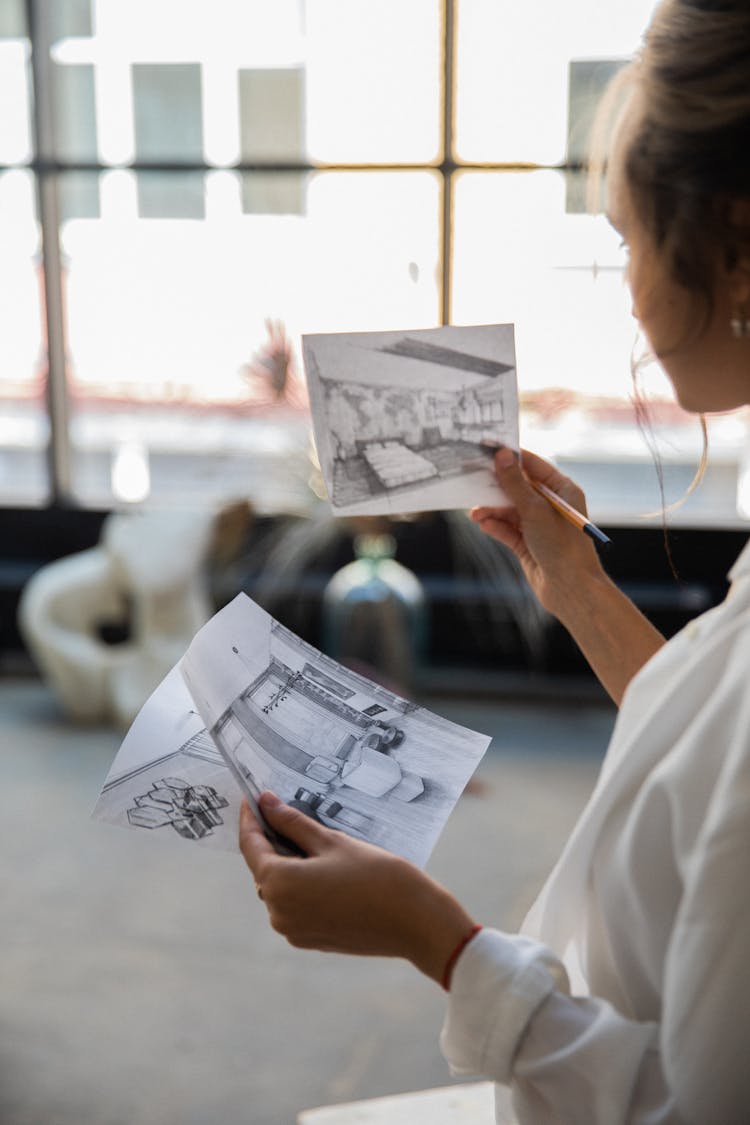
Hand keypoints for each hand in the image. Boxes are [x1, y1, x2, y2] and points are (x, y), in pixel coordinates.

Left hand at [239, 792, 475, 984]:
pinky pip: (294, 905)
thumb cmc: (377, 876)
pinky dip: (300, 884)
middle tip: (286, 811)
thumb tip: (266, 803)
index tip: (253, 798)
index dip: (250, 819)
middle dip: (272, 840)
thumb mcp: (332, 842)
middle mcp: (278, 912)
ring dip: (287, 863)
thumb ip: (294, 823)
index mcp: (279, 884)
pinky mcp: (309, 939)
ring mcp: (293, 930)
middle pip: (263, 867)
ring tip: (310, 837)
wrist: (415, 922)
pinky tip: (323, 866)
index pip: (251, 845)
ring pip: (279, 887)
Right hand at [471, 447, 603, 617]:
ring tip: (476, 512)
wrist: (569, 589)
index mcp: (562, 491)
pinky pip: (507, 529)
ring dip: (492, 510)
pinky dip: (495, 526)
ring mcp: (539, 525)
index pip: (533, 465)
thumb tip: (501, 456)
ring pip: (509, 510)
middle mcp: (550, 506)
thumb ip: (514, 484)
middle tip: (473, 479)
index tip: (488, 448)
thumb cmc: (562, 545)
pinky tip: (483, 524)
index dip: (511, 457)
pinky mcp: (528, 544)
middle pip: (518, 487)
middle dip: (496, 486)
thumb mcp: (534, 510)